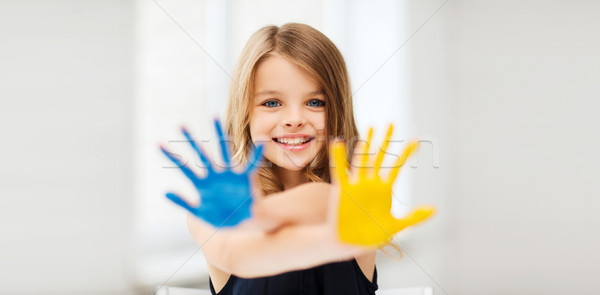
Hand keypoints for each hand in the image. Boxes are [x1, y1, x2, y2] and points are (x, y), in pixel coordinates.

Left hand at [160, 119, 263, 227]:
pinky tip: (260, 144)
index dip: (172, 157)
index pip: (184, 168)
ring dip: (219, 134)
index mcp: (203, 185)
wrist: (242, 223)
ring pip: (223, 152)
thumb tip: (164, 192)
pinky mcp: (244, 179)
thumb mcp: (200, 213)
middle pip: (200, 155)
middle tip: (180, 125)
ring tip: (214, 117)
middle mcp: (215, 176)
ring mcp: (229, 176)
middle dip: (190, 140)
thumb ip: (182, 202)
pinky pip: (251, 165)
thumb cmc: (222, 218)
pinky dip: (256, 156)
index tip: (158, 144)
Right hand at [329, 124, 435, 247]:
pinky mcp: (343, 190)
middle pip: (380, 156)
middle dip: (386, 140)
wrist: (349, 244)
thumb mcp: (396, 226)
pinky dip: (339, 157)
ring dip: (366, 144)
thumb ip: (414, 217)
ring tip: (370, 127)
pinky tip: (339, 142)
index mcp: (384, 190)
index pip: (397, 167)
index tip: (415, 139)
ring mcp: (357, 185)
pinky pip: (341, 171)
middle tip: (391, 123)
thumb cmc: (369, 235)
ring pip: (363, 159)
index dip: (406, 153)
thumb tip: (434, 209)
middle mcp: (371, 183)